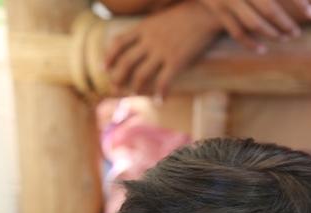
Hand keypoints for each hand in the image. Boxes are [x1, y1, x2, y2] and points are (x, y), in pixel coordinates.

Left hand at [105, 1, 220, 97]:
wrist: (205, 14)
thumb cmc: (185, 16)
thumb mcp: (159, 19)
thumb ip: (148, 30)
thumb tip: (140, 42)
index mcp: (143, 28)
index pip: (118, 43)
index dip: (109, 57)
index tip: (105, 68)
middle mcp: (149, 40)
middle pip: (125, 62)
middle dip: (118, 78)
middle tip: (116, 88)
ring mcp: (162, 51)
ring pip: (141, 75)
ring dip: (137, 88)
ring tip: (138, 95)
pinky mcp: (176, 61)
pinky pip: (163, 82)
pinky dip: (160, 93)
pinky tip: (161, 100)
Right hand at [199, 0, 310, 51]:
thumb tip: (308, 0)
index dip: (298, 2)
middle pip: (269, 8)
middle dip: (286, 22)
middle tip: (297, 33)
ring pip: (253, 22)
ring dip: (271, 33)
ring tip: (284, 37)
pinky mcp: (216, 8)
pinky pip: (236, 31)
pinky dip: (250, 42)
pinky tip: (263, 49)